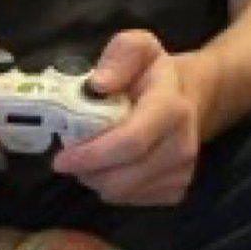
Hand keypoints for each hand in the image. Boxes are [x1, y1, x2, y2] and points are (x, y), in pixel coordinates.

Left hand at [52, 29, 199, 205]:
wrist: (189, 97)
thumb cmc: (153, 73)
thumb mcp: (138, 48)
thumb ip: (119, 56)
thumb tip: (98, 85)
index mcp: (171, 107)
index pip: (130, 142)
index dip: (92, 154)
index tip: (60, 158)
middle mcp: (182, 145)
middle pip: (122, 177)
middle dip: (86, 171)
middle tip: (70, 156)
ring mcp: (182, 172)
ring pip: (122, 193)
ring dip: (96, 179)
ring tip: (92, 156)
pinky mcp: (176, 191)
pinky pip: (130, 201)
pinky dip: (113, 187)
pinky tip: (113, 165)